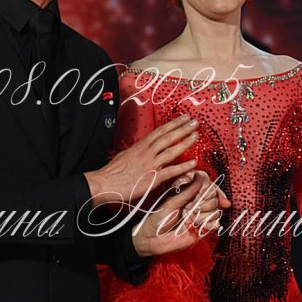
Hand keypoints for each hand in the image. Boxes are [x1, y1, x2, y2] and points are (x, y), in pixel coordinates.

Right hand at [85, 114, 200, 206]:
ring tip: (196, 136)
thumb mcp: (125, 155)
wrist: (105, 183)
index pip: (160, 131)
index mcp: (140, 146)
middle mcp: (147, 153)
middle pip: (168, 137)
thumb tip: (143, 148)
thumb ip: (137, 151)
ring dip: (185, 142)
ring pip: (171, 151)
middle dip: (182, 128)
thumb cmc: (112, 172)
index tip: (183, 118)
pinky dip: (183, 167)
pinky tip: (193, 163)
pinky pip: (171, 171)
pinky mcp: (153, 178)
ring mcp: (150, 164)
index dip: (173, 124)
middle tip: (194, 122)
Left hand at [131, 172, 227, 256]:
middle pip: (214, 199)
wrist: (153, 239)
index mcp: (189, 195)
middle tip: (192, 208)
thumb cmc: (158, 218)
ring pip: (216, 211)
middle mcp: (196, 204)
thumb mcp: (173, 202)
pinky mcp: (202, 229)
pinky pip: (215, 224)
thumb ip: (188, 190)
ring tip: (192, 218)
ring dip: (206, 214)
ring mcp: (200, 217)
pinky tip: (198, 225)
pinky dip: (210, 224)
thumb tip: (199, 175)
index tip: (204, 193)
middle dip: (206, 203)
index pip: (208, 187)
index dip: (209, 189)